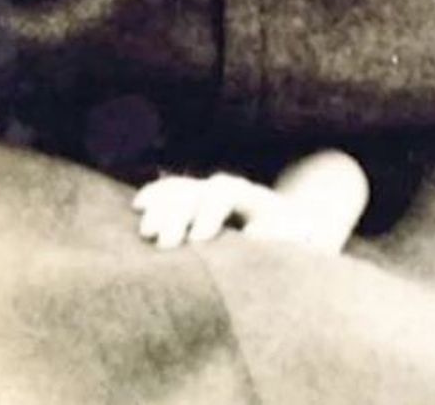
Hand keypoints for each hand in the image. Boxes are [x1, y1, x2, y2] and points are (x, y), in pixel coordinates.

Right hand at [134, 150, 368, 252]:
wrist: (294, 230)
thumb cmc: (294, 243)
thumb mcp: (296, 241)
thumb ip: (279, 238)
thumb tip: (252, 236)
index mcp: (254, 197)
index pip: (227, 192)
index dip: (210, 211)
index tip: (198, 239)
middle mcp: (228, 190)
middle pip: (199, 191)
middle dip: (180, 215)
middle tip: (165, 244)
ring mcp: (210, 195)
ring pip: (182, 192)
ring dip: (162, 209)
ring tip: (146, 231)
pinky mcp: (196, 206)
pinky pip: (173, 194)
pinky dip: (157, 198)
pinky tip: (138, 206)